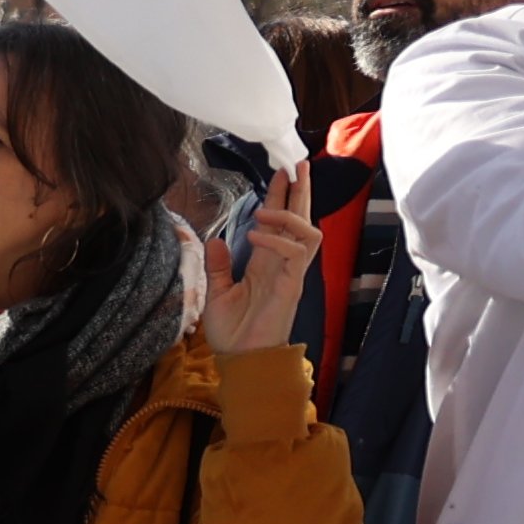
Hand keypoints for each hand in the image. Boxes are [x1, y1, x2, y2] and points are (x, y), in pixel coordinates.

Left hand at [203, 161, 320, 356]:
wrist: (241, 359)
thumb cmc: (232, 332)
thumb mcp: (217, 293)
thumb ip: (218, 267)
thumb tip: (216, 240)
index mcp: (266, 263)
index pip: (279, 223)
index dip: (280, 199)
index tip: (280, 174)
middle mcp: (282, 264)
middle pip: (300, 220)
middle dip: (300, 192)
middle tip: (298, 164)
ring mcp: (291, 274)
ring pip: (307, 232)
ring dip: (287, 215)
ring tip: (263, 209)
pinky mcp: (292, 285)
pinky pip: (295, 253)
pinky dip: (277, 239)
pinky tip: (255, 234)